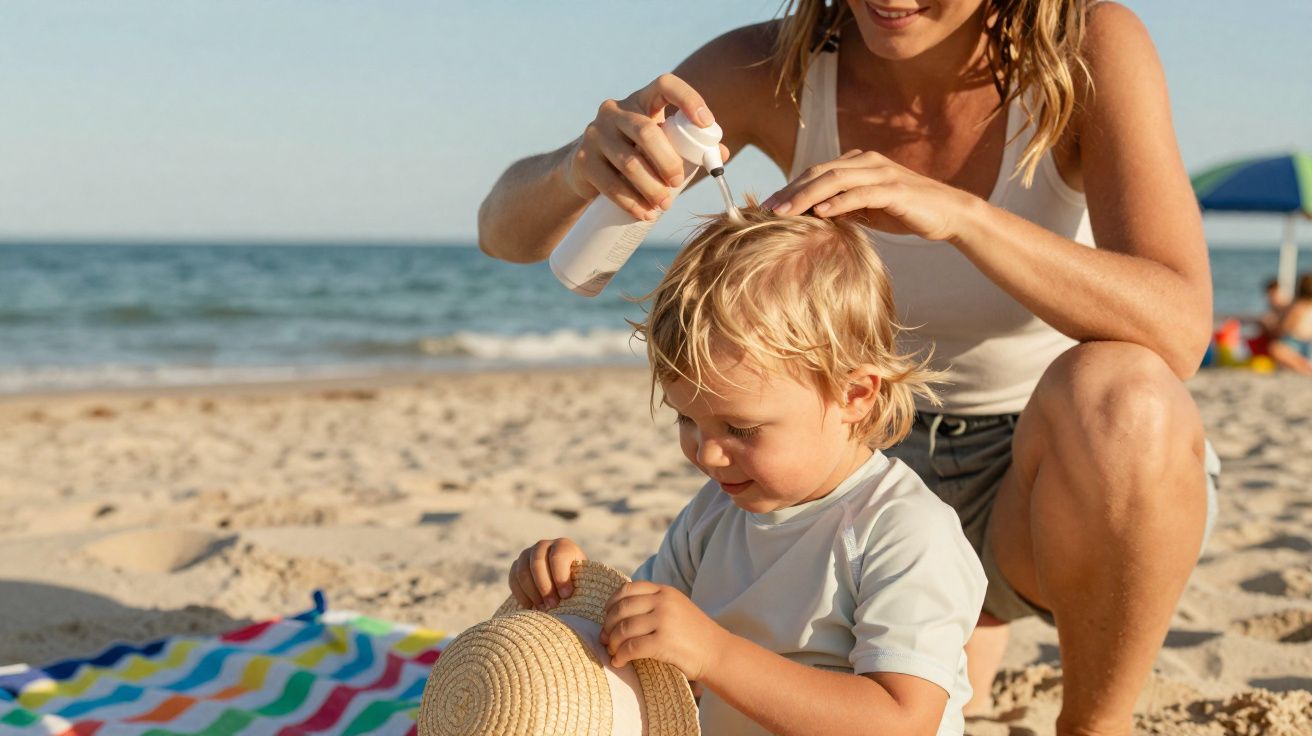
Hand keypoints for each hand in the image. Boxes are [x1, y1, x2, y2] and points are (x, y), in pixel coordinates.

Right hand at [508, 538, 586, 610]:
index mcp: (564, 546)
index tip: (566, 595)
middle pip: (537, 563)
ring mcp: (527, 554)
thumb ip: (582, 584)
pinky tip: (529, 607)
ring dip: (532, 592)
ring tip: (542, 609)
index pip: (558, 556)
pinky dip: (520, 594)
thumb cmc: (578, 583)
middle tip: (552, 605)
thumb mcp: (584, 579)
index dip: (561, 576)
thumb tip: (582, 598)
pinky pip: (513, 578)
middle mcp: (544, 545)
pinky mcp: (516, 565)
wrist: (563, 581)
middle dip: (545, 586)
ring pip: (523, 571)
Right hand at [560, 73, 730, 221]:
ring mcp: (594, 134)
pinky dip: (631, 202)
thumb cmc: (634, 154)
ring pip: (629, 162)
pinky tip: (645, 213)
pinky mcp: (582, 161)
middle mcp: (614, 111)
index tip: (706, 124)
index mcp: (640, 101)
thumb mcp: (659, 144)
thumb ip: (688, 146)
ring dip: (651, 188)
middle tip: (678, 183)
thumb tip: (722, 155)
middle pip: (645, 131)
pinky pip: (610, 184)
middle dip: (667, 161)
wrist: (585, 170)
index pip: (665, 84)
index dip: (688, 99)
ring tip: (664, 205)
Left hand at [599, 581, 727, 681]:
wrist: (718, 652)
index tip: (607, 617)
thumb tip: (616, 613)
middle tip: (605, 638)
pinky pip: (631, 648)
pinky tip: (619, 662)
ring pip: (623, 629)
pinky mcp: (663, 642)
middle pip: (621, 609)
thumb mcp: (676, 607)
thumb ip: (653, 603)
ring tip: (612, 652)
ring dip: (612, 642)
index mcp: (665, 591)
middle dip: (608, 625)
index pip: (627, 589)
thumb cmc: (694, 634)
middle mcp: (663, 601)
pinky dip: (620, 656)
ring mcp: (664, 621)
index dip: (611, 603)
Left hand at [761, 150, 974, 241]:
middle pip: (820, 172)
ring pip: (835, 179)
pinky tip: (821, 213)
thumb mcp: (868, 208)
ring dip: (807, 196)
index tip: (767, 206)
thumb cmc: (906, 212)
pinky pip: (861, 193)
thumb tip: (811, 216)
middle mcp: (867, 161)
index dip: (790, 187)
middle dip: (790, 191)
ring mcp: (882, 173)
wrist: (949, 213)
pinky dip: (839, 202)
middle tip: (766, 209)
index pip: (816, 172)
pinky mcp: (895, 189)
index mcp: (859, 163)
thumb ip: (842, 206)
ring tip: (785, 212)